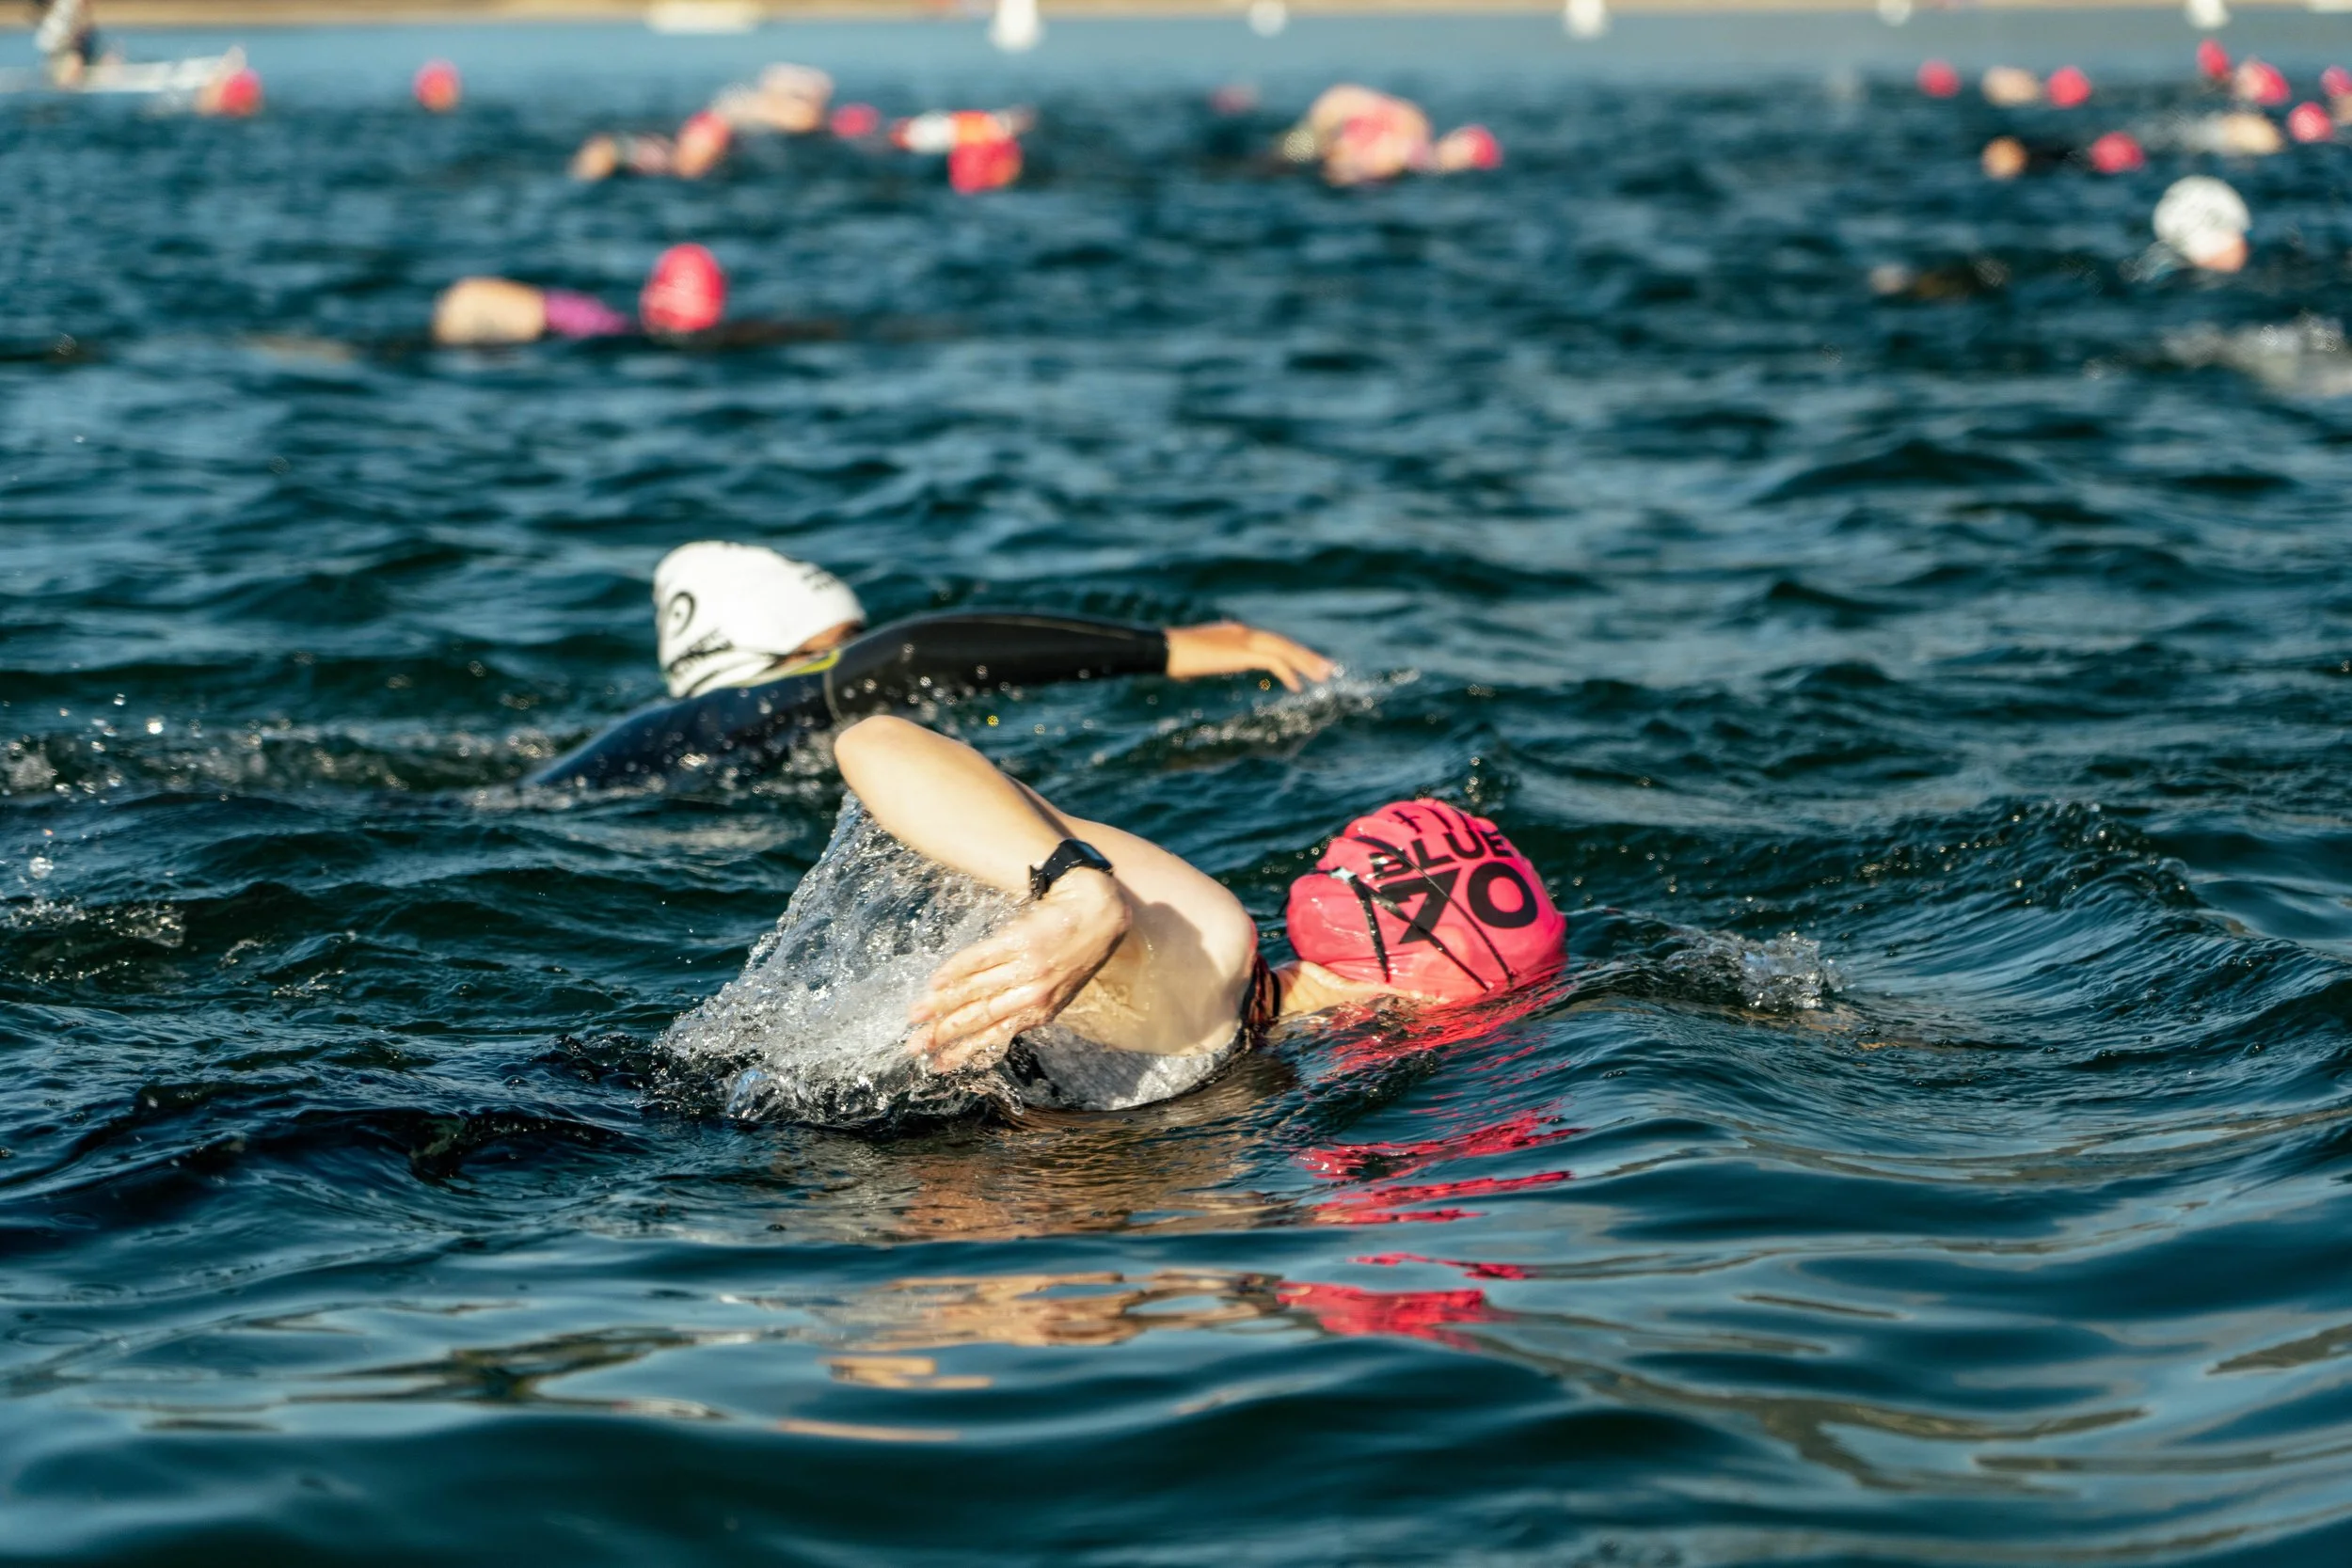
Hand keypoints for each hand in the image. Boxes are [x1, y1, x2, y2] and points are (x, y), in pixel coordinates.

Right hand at [908, 872, 1128, 1074]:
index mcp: (1040, 1012)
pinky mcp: (1016, 941)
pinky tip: (935, 981)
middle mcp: (1030, 995)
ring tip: (915, 1014)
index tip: (938, 1064)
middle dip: (942, 1034)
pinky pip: (977, 959)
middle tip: (914, 1045)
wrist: (1096, 913)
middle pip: (976, 1018)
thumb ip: (1027, 1009)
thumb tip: (991, 1026)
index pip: (992, 1036)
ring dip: (940, 1004)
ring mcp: (1022, 968)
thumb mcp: (1058, 992)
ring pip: (972, 991)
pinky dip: (953, 971)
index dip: (963, 1051)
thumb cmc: (1076, 953)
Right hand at [1163, 621, 1336, 691]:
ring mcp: (1244, 640)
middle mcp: (1243, 632)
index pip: (1270, 641)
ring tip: (1324, 676)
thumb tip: (1198, 669)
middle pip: (1283, 643)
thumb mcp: (1198, 658)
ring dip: (1306, 663)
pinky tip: (1298, 687)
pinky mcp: (1243, 653)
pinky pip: (1275, 662)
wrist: (1165, 649)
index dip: (1290, 652)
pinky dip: (1289, 673)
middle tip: (1328, 667)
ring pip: (1285, 650)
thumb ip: (1207, 660)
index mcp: (1235, 632)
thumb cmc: (1174, 656)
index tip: (1305, 664)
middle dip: (1307, 656)